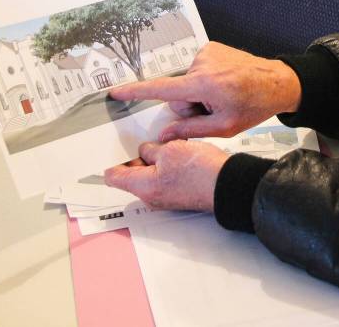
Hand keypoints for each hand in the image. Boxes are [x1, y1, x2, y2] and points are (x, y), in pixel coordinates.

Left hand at [104, 139, 228, 210]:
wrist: (228, 184)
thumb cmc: (201, 172)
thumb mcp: (170, 150)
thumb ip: (151, 149)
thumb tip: (147, 150)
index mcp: (143, 186)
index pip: (113, 177)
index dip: (111, 161)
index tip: (110, 150)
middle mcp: (152, 196)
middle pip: (132, 175)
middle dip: (136, 157)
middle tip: (143, 141)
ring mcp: (166, 197)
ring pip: (150, 175)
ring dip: (155, 160)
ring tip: (166, 145)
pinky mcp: (180, 193)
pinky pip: (166, 178)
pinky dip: (168, 165)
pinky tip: (179, 153)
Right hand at [108, 42, 301, 138]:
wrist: (278, 82)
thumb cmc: (254, 106)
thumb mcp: (223, 127)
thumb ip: (189, 131)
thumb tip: (164, 135)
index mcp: (202, 85)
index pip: (161, 90)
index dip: (135, 92)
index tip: (115, 92)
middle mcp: (201, 65)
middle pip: (177, 94)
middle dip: (191, 105)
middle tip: (216, 109)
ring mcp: (206, 54)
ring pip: (188, 83)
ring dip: (201, 93)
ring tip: (225, 96)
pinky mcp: (211, 48)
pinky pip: (197, 70)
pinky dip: (207, 80)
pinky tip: (226, 84)